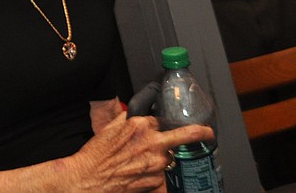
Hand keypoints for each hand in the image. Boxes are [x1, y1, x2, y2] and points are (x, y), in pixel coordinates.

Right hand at [68, 112, 213, 191]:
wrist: (88, 179)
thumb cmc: (95, 156)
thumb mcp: (108, 129)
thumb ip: (125, 119)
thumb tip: (135, 115)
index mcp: (139, 126)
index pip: (159, 119)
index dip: (156, 124)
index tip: (164, 124)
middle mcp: (152, 143)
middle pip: (183, 135)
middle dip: (199, 132)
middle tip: (207, 132)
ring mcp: (157, 163)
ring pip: (169, 157)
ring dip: (161, 157)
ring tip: (140, 162)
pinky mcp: (158, 181)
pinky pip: (162, 174)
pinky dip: (154, 173)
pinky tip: (138, 173)